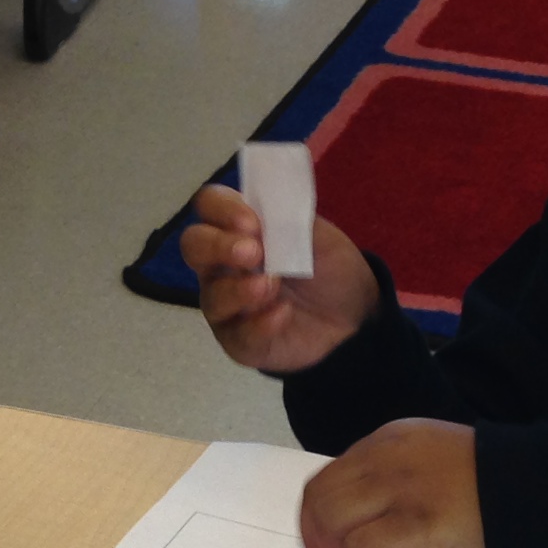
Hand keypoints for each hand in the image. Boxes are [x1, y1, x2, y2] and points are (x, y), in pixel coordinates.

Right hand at [178, 183, 381, 374]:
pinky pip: (238, 334)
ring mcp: (227, 305)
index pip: (209, 206)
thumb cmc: (328, 270)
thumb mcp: (320, 236)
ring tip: (272, 285)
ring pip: (212, 297)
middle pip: (193, 246)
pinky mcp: (241, 341)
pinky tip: (283, 313)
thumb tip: (268, 215)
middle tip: (253, 253)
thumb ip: (291, 222)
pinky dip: (259, 323)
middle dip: (218, 246)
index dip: (223, 209)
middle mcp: (222, 266)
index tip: (252, 222)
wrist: (354, 316)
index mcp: (237, 231)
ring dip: (240, 289)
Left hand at [298, 419, 485, 547]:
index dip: (315, 516)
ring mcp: (399, 490)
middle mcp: (386, 459)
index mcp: (390, 439)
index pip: (328, 477)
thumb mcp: (434, 458)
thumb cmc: (496, 484)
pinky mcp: (415, 525)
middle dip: (319, 538)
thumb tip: (363, 517)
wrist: (542, 489)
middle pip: (320, 500)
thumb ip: (394, 478)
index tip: (324, 542)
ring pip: (333, 524)